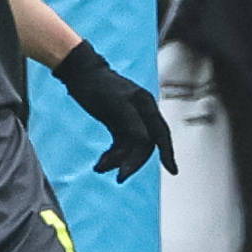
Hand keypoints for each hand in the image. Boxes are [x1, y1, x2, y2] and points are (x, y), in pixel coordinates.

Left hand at [57, 40, 177, 180]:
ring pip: (131, 147)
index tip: (172, 171)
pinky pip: (120, 145)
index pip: (160, 133)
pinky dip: (112, 156)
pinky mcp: (118, 124)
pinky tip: (100, 163)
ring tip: (99, 167)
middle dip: (132, 162)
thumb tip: (145, 141)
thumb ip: (131, 121)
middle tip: (119, 177)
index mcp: (146, 105)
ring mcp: (130, 120)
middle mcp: (142, 113)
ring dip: (117, 160)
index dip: (168, 152)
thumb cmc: (97, 85)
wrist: (80, 74)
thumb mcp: (114, 103)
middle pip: (145, 144)